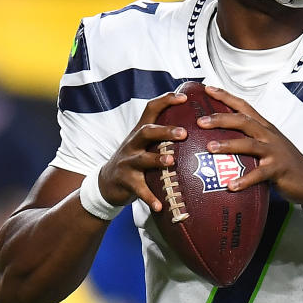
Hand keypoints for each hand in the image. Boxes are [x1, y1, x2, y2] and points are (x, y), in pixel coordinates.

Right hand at [98, 92, 188, 212]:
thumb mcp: (145, 144)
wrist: (106, 183)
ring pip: (142, 159)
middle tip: (184, 133)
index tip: (184, 97)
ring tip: (171, 161)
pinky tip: (161, 206)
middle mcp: (133, 144)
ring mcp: (128, 162)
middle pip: (146, 132)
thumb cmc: (135, 160)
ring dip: (157, 159)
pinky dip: (150, 198)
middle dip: (164, 131)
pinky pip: (139, 190)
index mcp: (140, 131)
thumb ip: (163, 134)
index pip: (151, 109)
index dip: (166, 100)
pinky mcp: (126, 181)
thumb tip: (196, 125)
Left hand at [198, 86, 302, 206]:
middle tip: (200, 122)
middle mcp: (269, 135)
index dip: (226, 96)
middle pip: (244, 121)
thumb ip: (249, 140)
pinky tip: (231, 185)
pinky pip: (259, 174)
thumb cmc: (285, 162)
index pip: (244, 106)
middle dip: (221, 119)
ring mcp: (274, 151)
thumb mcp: (268, 144)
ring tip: (210, 147)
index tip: (207, 89)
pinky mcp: (278, 169)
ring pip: (249, 144)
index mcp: (264, 127)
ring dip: (229, 145)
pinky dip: (244, 180)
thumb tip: (220, 140)